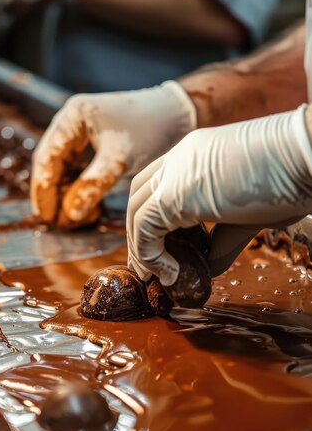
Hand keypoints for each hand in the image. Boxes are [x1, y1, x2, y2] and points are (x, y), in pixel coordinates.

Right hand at [31, 83, 196, 224]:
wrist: (179, 116)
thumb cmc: (151, 130)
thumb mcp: (120, 160)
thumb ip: (92, 186)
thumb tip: (69, 214)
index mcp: (73, 117)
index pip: (47, 158)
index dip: (44, 190)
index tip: (47, 216)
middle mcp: (72, 122)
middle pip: (50, 164)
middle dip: (52, 195)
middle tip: (55, 223)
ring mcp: (82, 132)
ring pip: (63, 170)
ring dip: (65, 195)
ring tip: (73, 220)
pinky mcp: (94, 144)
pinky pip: (78, 171)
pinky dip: (79, 190)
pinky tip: (87, 208)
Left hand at [127, 105, 311, 284]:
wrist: (310, 154)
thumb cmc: (294, 179)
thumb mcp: (250, 215)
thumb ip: (221, 241)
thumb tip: (206, 269)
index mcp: (195, 156)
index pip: (157, 186)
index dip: (153, 220)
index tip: (163, 251)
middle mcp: (179, 159)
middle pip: (139, 197)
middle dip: (139, 235)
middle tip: (150, 269)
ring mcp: (175, 172)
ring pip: (136, 212)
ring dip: (142, 248)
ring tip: (158, 276)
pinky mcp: (175, 192)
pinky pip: (145, 227)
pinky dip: (150, 255)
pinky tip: (172, 274)